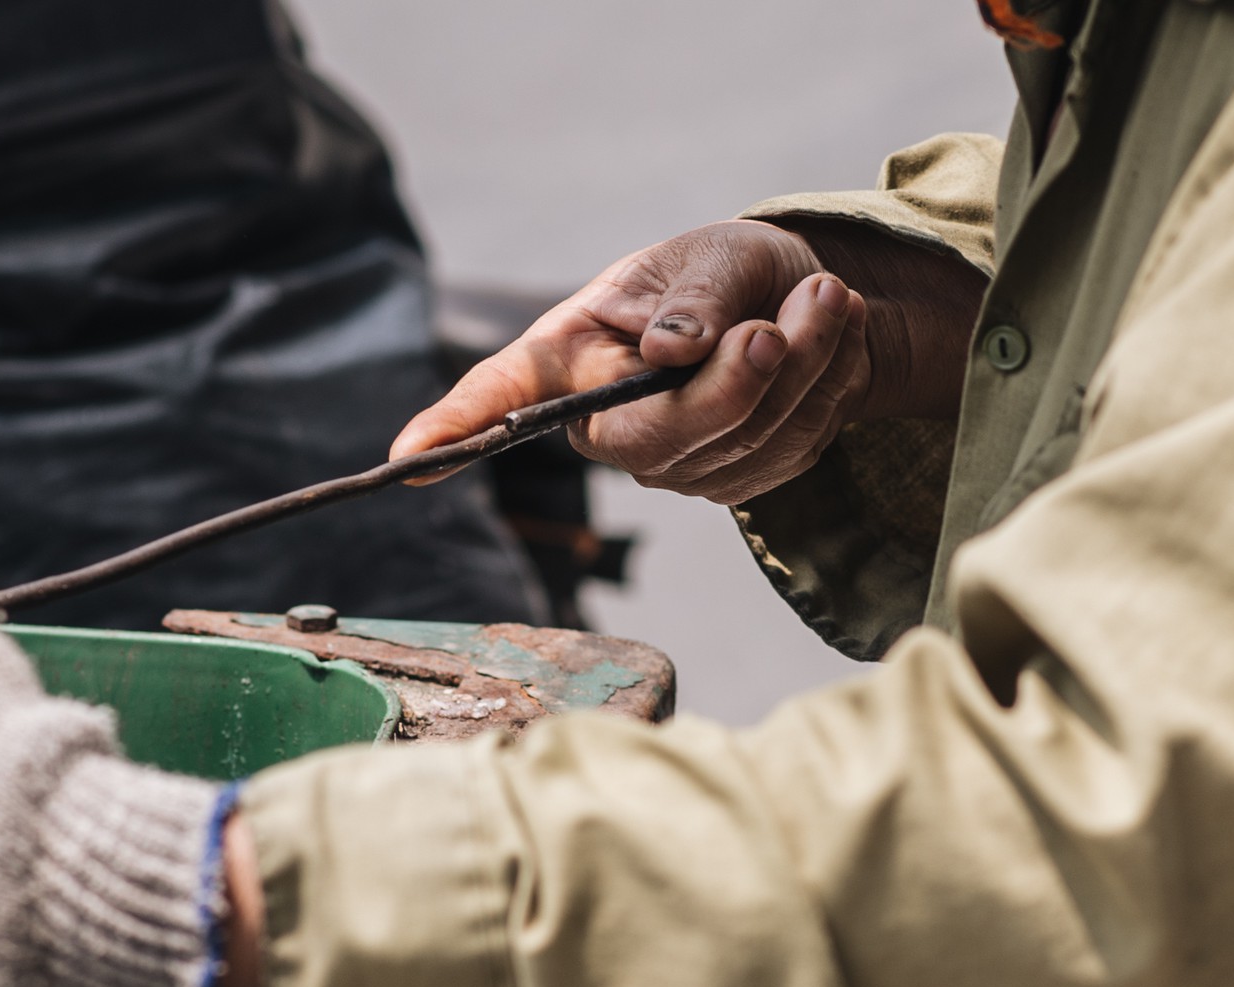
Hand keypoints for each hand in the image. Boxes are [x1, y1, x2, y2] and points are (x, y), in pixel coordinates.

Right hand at [395, 220, 984, 504]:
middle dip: (742, 379)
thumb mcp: (702, 258)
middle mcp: (605, 425)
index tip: (404, 457)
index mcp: (569, 360)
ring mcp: (669, 465)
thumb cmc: (723, 272)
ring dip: (810, 361)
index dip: (452, 430)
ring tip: (829, 295)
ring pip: (746, 440)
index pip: (499, 399)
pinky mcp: (732, 481)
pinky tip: (829, 338)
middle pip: (661, 437)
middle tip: (793, 313)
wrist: (798, 298)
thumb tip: (672, 351)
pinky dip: (828, 385)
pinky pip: (792, 449)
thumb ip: (690, 301)